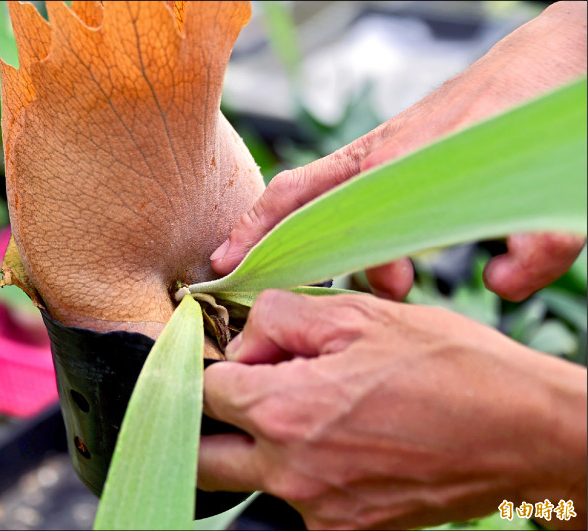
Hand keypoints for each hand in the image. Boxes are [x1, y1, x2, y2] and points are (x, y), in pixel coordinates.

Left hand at [198, 290, 586, 529]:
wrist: (524, 433)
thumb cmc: (450, 367)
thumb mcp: (359, 314)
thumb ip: (278, 317)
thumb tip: (242, 339)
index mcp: (285, 410)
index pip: (202, 393)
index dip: (217, 365)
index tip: (239, 357)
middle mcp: (291, 473)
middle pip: (204, 456)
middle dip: (211, 423)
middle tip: (243, 394)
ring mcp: (319, 510)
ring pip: (249, 482)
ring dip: (257, 449)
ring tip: (309, 412)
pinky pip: (297, 503)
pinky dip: (302, 472)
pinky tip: (343, 441)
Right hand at [210, 1, 586, 300]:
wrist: (549, 60)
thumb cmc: (533, 116)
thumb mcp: (549, 193)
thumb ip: (535, 249)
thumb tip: (498, 285)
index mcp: (394, 167)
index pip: (310, 212)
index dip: (268, 245)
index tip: (236, 273)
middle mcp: (375, 159)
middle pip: (292, 197)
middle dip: (255, 235)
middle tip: (233, 271)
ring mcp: (380, 152)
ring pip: (316, 195)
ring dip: (312, 239)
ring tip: (355, 280)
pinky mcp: (393, 150)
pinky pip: (342, 186)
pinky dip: (334, 219)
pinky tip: (367, 252)